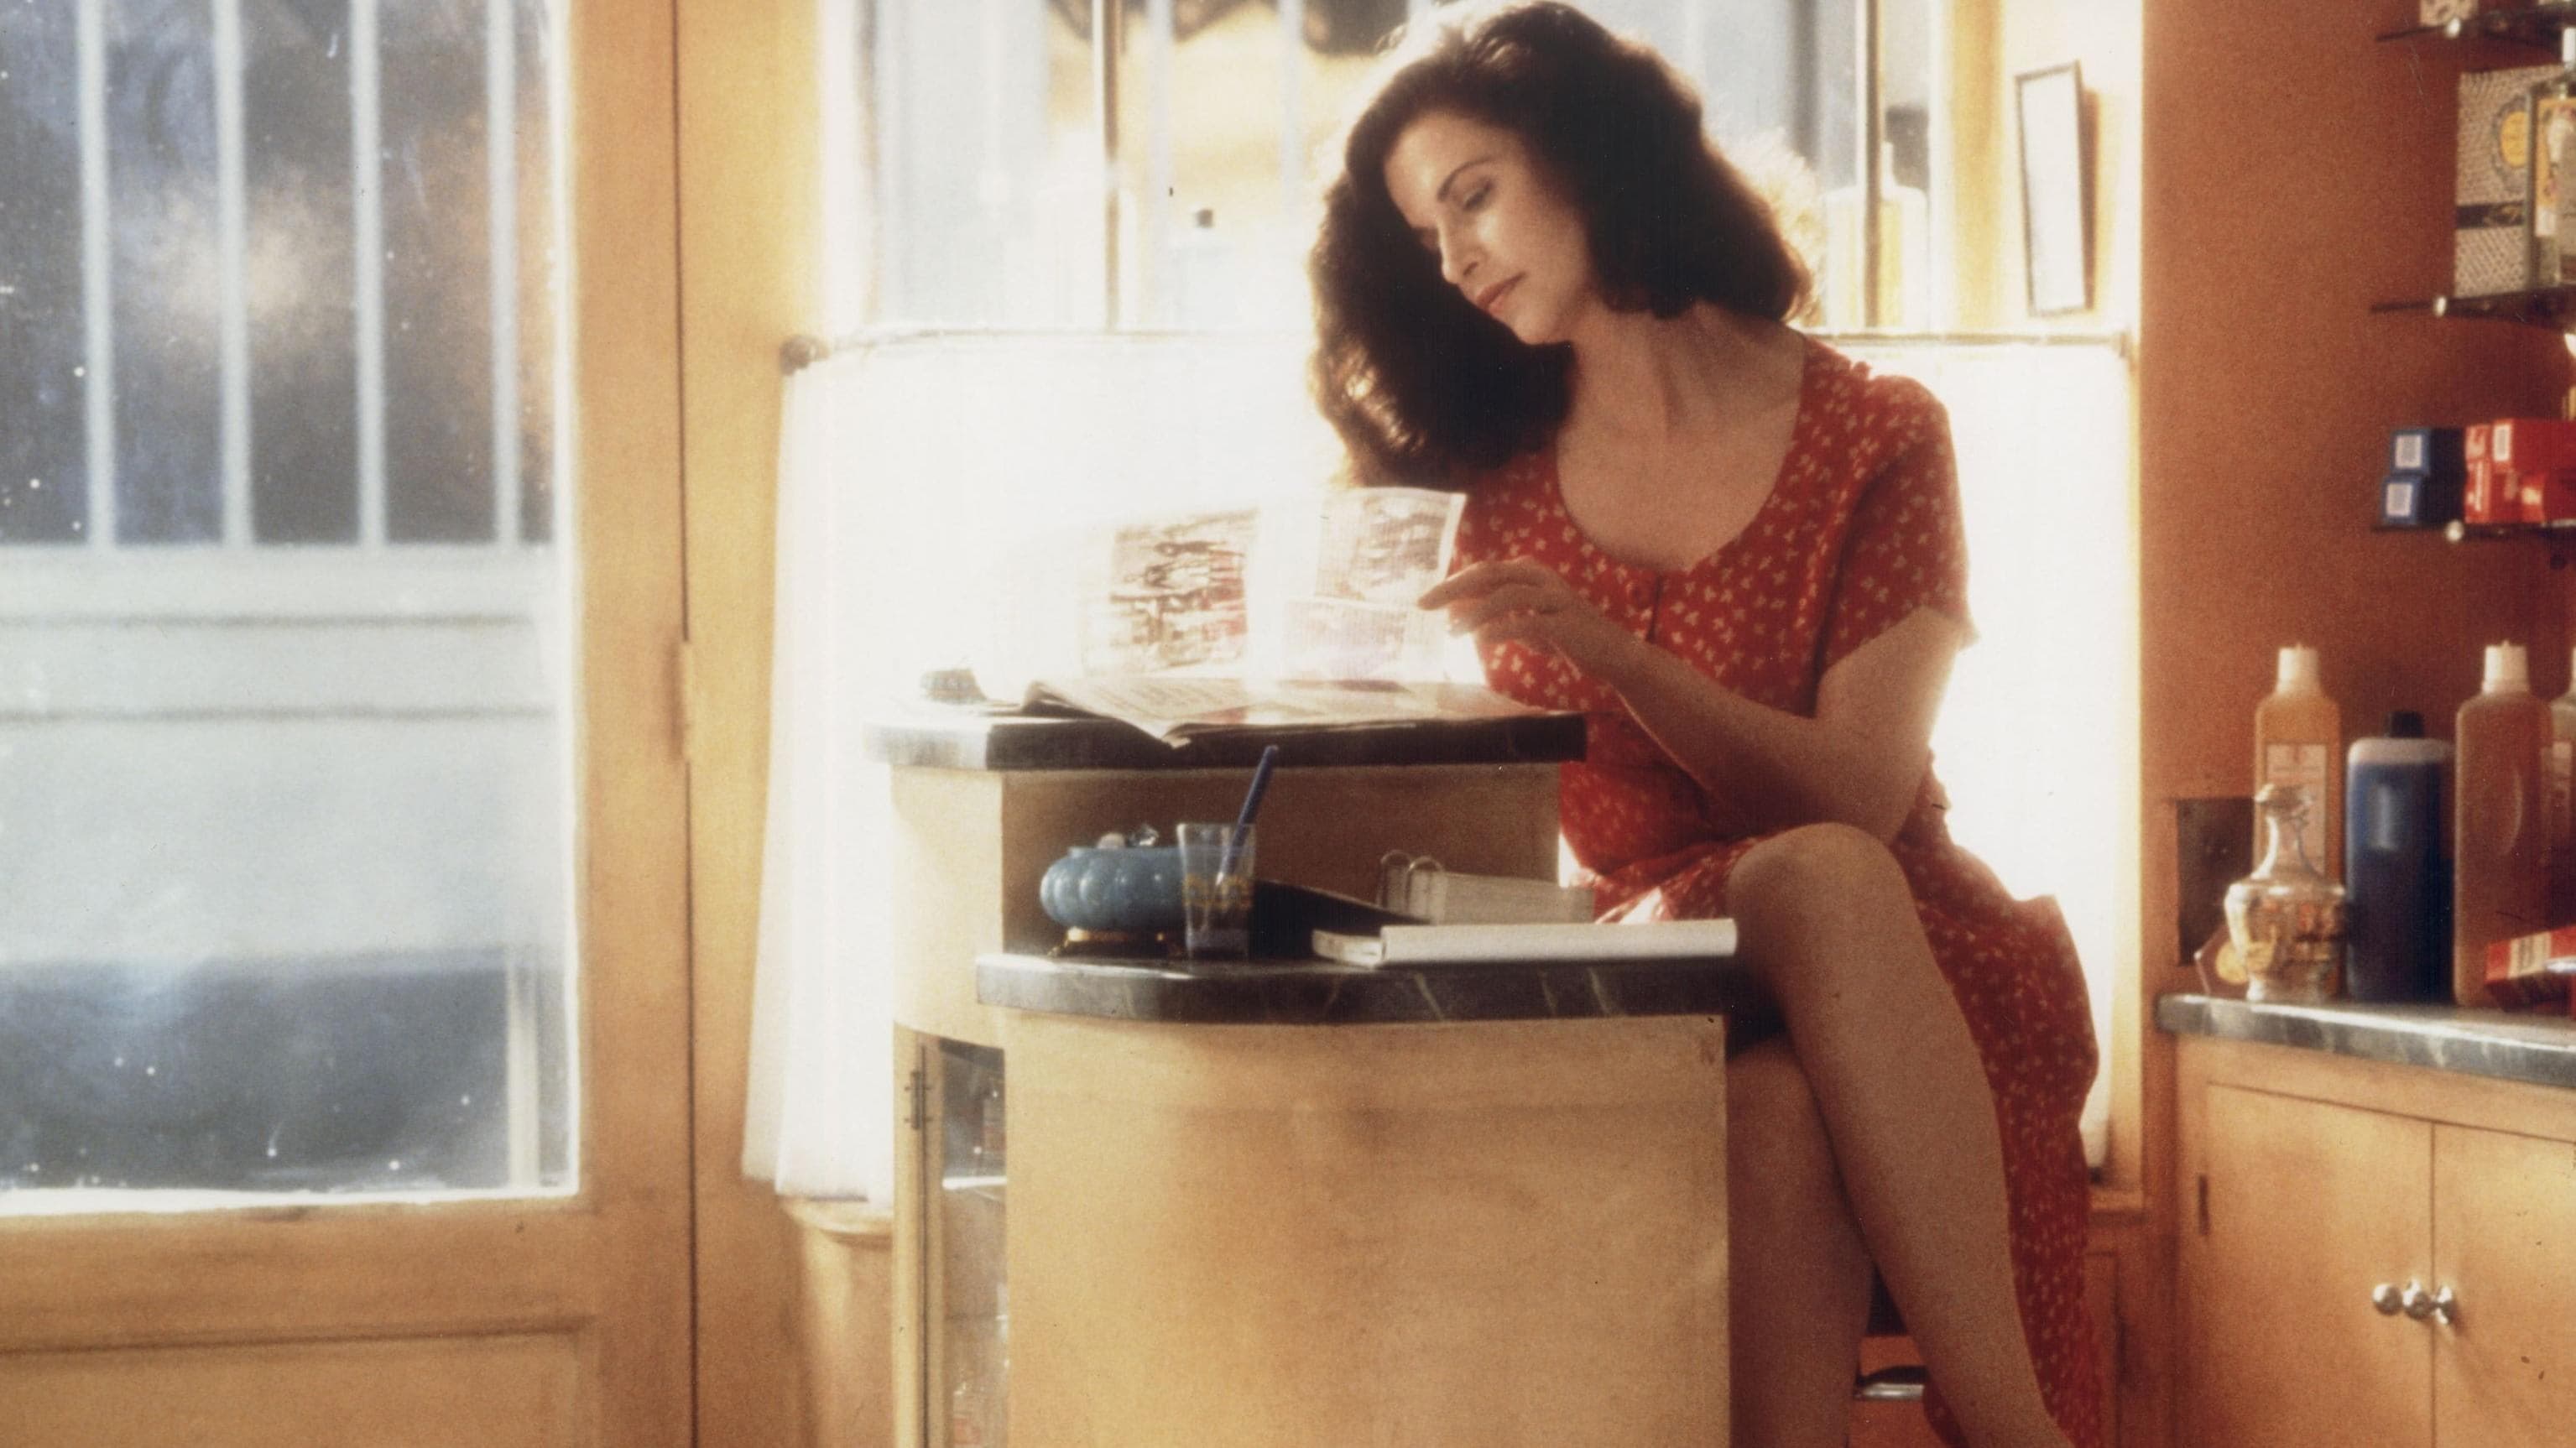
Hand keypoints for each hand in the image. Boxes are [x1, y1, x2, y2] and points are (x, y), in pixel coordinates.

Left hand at [1418, 558, 1641, 682]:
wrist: (1611, 653)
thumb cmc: (1564, 636)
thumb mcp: (1524, 622)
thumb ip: (1494, 613)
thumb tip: (1455, 610)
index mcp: (1530, 572)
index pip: (1483, 571)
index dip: (1453, 583)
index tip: (1426, 600)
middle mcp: (1541, 578)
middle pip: (1489, 575)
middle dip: (1453, 589)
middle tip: (1424, 605)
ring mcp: (1555, 598)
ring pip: (1506, 596)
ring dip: (1474, 613)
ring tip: (1452, 632)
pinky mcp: (1565, 622)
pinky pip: (1527, 621)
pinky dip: (1501, 629)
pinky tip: (1481, 640)